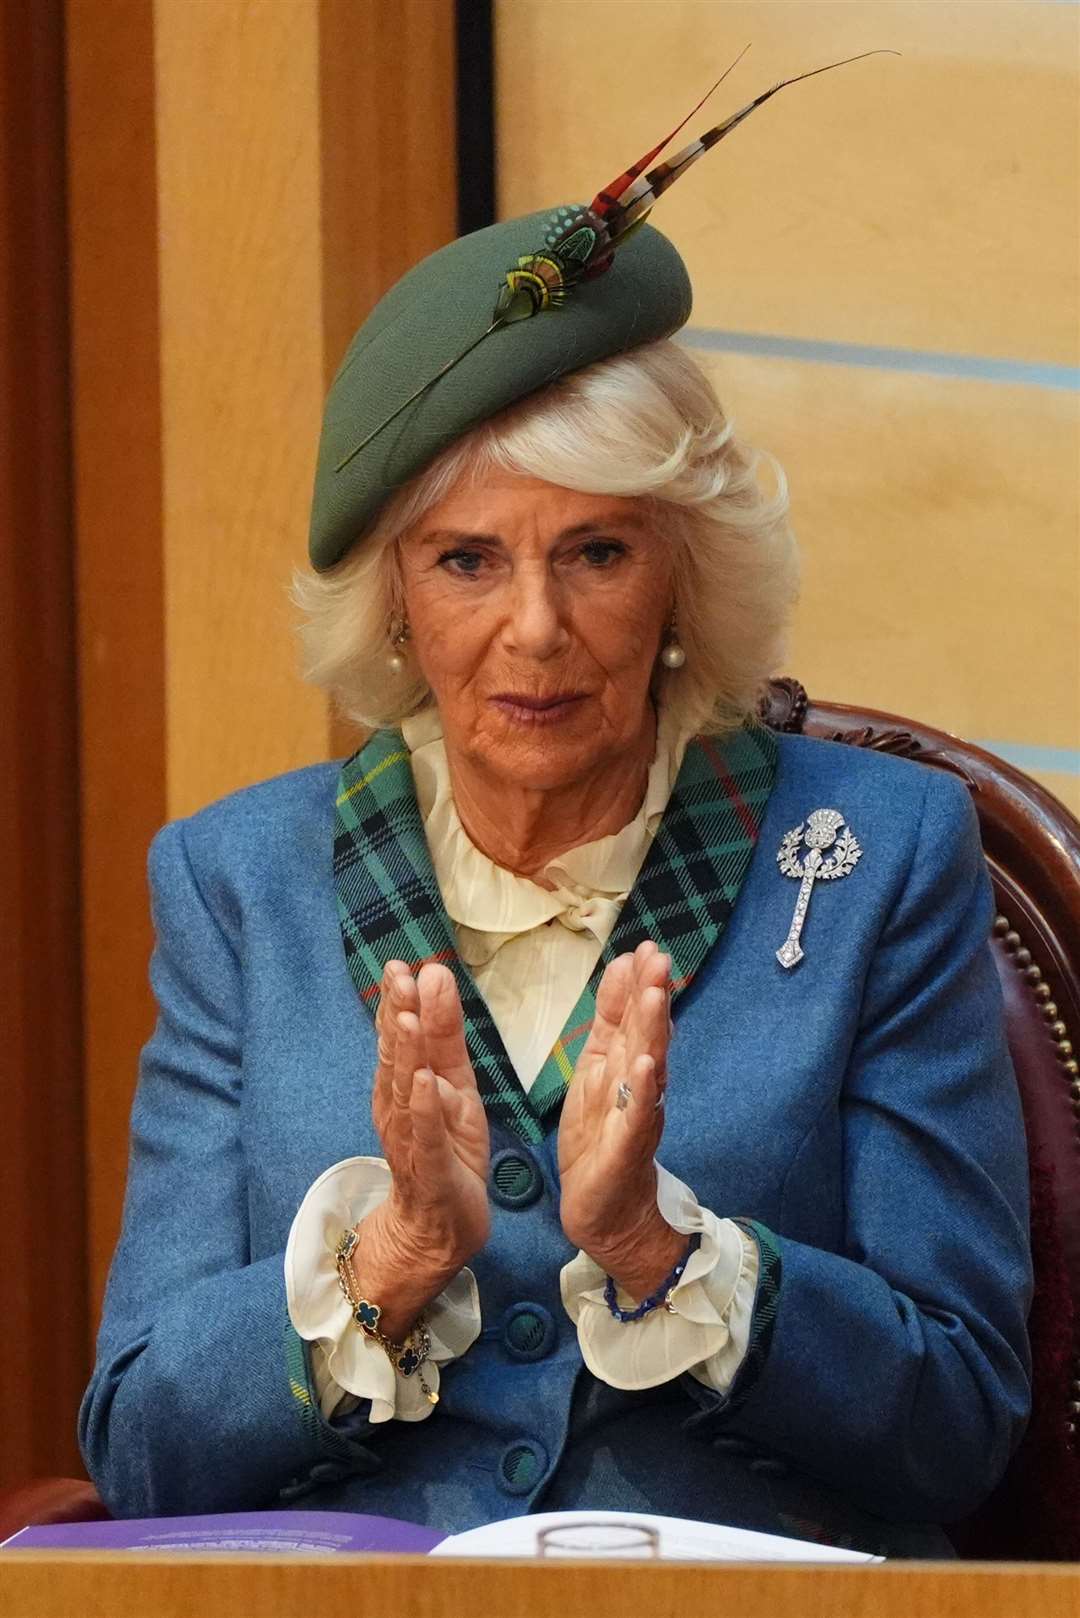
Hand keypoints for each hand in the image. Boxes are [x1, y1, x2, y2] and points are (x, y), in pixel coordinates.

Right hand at [352, 961, 489, 1338]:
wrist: (439, 1227)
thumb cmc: (448, 1150)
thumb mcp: (454, 1088)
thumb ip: (444, 1039)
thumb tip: (433, 980)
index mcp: (410, 1084)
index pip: (404, 1036)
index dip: (402, 1000)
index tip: (403, 963)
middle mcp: (401, 1106)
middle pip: (398, 1055)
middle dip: (398, 1014)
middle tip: (398, 974)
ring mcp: (412, 1138)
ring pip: (406, 1089)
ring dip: (406, 1053)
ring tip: (407, 1017)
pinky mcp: (430, 1168)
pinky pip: (426, 1135)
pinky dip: (424, 1108)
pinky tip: (424, 1083)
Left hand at [557, 941, 683, 1299]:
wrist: (606, 1210)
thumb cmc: (600, 1137)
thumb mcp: (599, 1069)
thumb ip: (612, 1020)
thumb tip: (624, 965)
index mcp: (623, 1064)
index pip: (634, 1017)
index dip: (638, 982)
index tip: (644, 946)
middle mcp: (637, 1086)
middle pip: (647, 1035)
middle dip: (652, 997)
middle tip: (659, 959)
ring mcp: (635, 1117)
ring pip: (647, 1068)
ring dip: (652, 1032)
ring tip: (654, 997)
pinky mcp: (625, 1151)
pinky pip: (636, 1117)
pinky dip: (642, 1091)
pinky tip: (647, 1067)